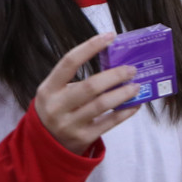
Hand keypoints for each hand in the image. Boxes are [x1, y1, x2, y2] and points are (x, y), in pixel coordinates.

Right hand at [33, 33, 140, 153]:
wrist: (44, 145)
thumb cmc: (56, 109)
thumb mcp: (55, 92)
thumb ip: (76, 79)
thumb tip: (113, 63)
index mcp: (49, 89)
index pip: (69, 62)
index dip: (90, 47)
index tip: (110, 36)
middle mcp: (57, 106)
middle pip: (90, 86)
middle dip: (115, 75)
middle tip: (131, 69)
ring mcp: (70, 124)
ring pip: (102, 104)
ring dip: (123, 93)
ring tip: (136, 85)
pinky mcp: (83, 138)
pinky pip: (109, 123)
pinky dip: (125, 112)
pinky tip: (135, 104)